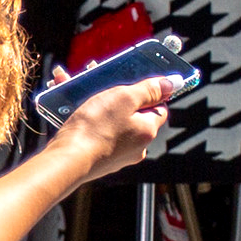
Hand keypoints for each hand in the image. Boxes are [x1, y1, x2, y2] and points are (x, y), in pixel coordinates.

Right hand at [47, 76, 179, 189]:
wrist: (67, 160)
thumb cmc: (95, 128)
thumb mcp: (125, 98)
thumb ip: (150, 89)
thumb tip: (174, 83)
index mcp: (147, 131)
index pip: (158, 106)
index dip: (146, 91)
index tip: (130, 81)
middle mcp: (136, 146)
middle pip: (132, 112)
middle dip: (115, 93)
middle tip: (99, 81)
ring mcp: (116, 154)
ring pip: (111, 120)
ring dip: (96, 102)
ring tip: (77, 88)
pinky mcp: (98, 157)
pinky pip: (97, 131)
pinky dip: (86, 118)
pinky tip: (70, 107)